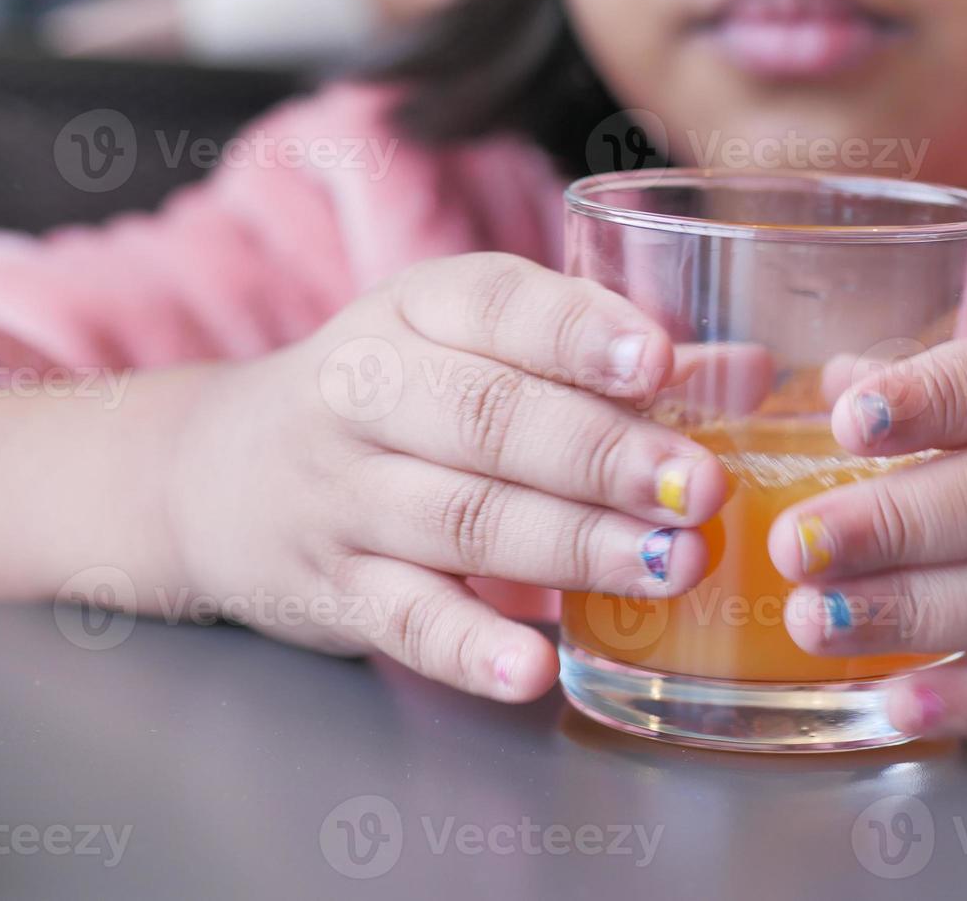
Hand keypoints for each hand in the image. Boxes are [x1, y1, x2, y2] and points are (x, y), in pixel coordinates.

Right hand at [166, 254, 729, 701]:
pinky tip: (538, 664)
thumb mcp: (473, 350)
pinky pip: (402, 620)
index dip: (575, 332)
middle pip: (485, 418)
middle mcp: (366, 393)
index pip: (492, 303)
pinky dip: (469, 646)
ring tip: (671, 563)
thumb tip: (748, 374)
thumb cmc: (396, 399)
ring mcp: (342, 496)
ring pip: (459, 518)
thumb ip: (601, 361)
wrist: (218, 473)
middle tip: (700, 487)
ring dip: (571, 546)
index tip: (657, 362)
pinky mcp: (332, 589)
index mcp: (415, 312)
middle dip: (600, 454)